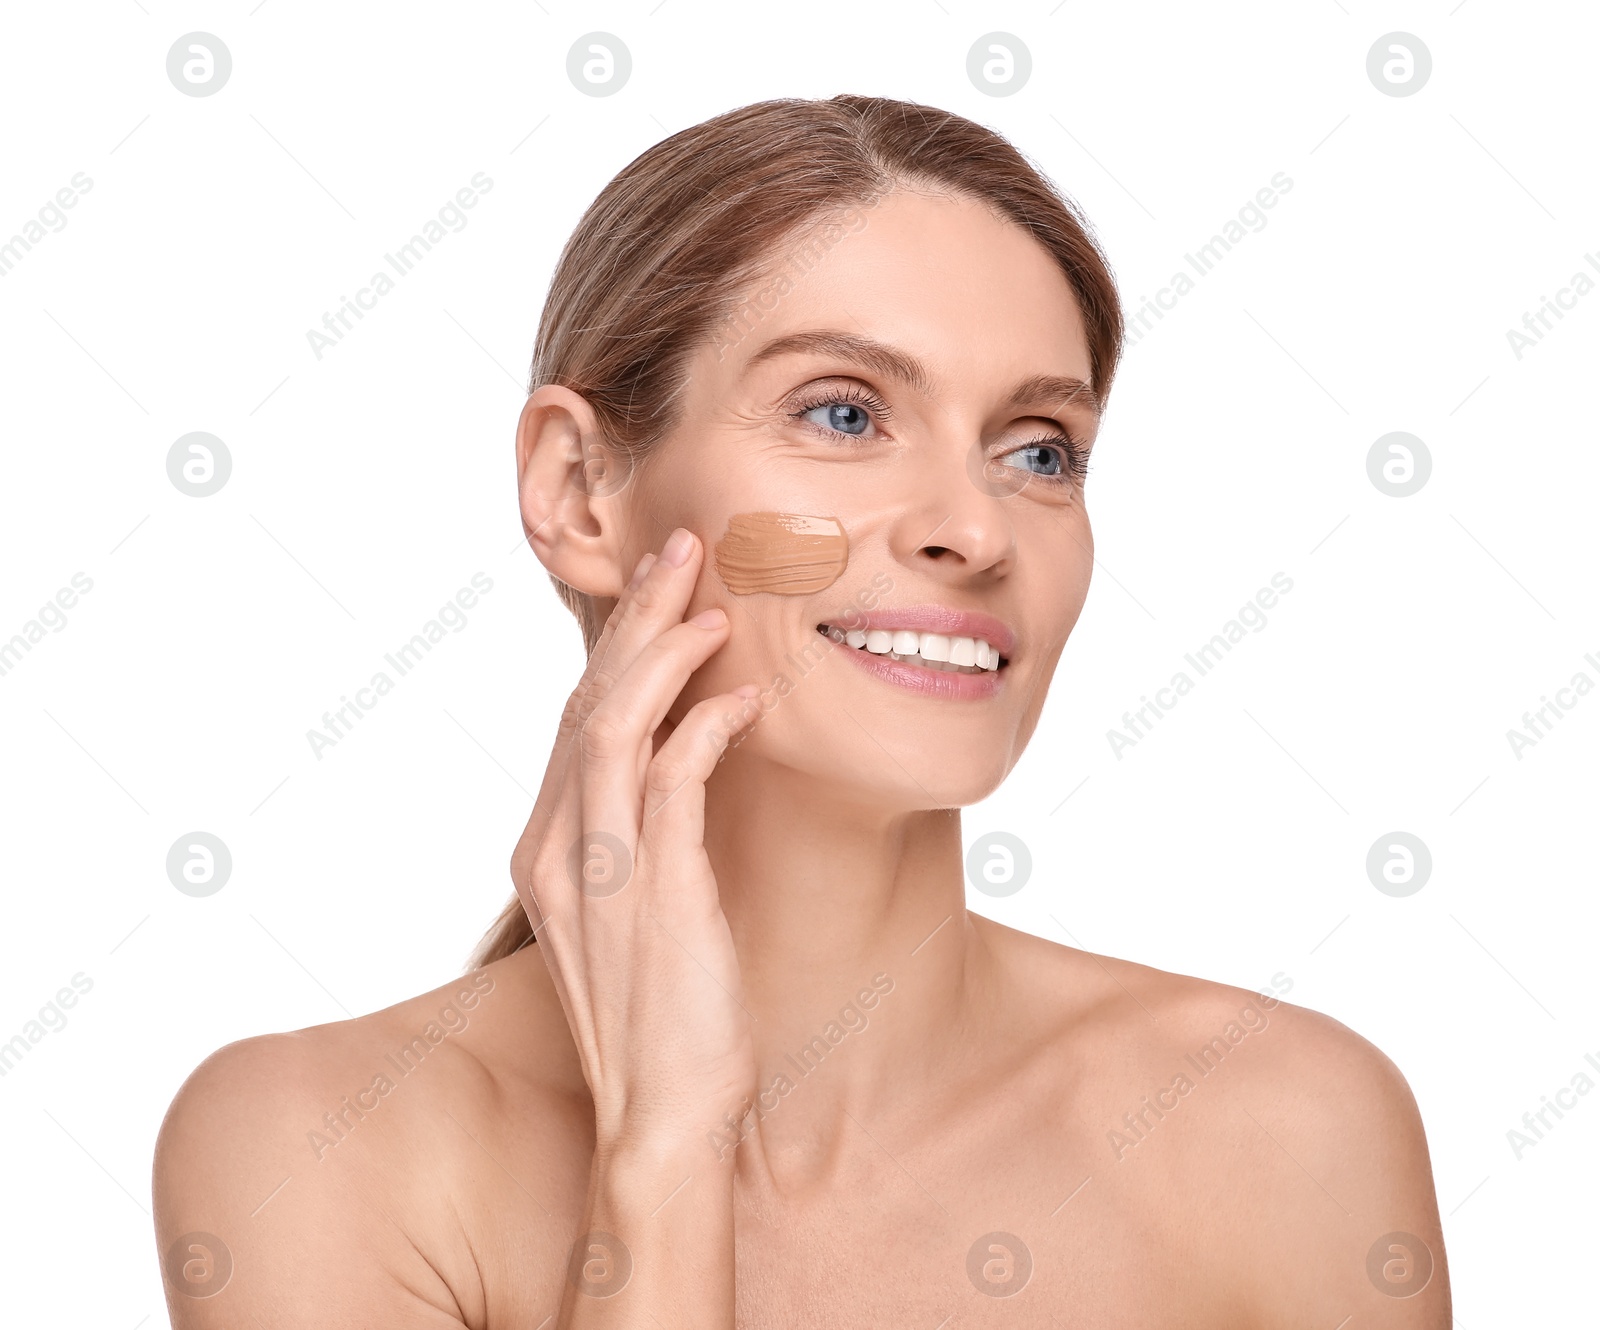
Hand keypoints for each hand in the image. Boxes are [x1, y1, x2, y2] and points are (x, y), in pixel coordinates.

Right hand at [509, 527, 760, 1158]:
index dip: (617, 647)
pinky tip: (745, 698)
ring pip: (615, 724)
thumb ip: (641, 837)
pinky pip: (674, 782)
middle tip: (679, 551)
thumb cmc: (668, 1017)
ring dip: (663, 652)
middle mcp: (558, 849)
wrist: (665, 1120)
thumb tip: (683, 768)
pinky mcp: (653, 892)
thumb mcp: (639, 913)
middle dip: (635, 618)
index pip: (577, 720)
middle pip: (588, 702)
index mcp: (549, 850)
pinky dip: (706, 727)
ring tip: (709, 600)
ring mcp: (599, 870)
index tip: (660, 590)